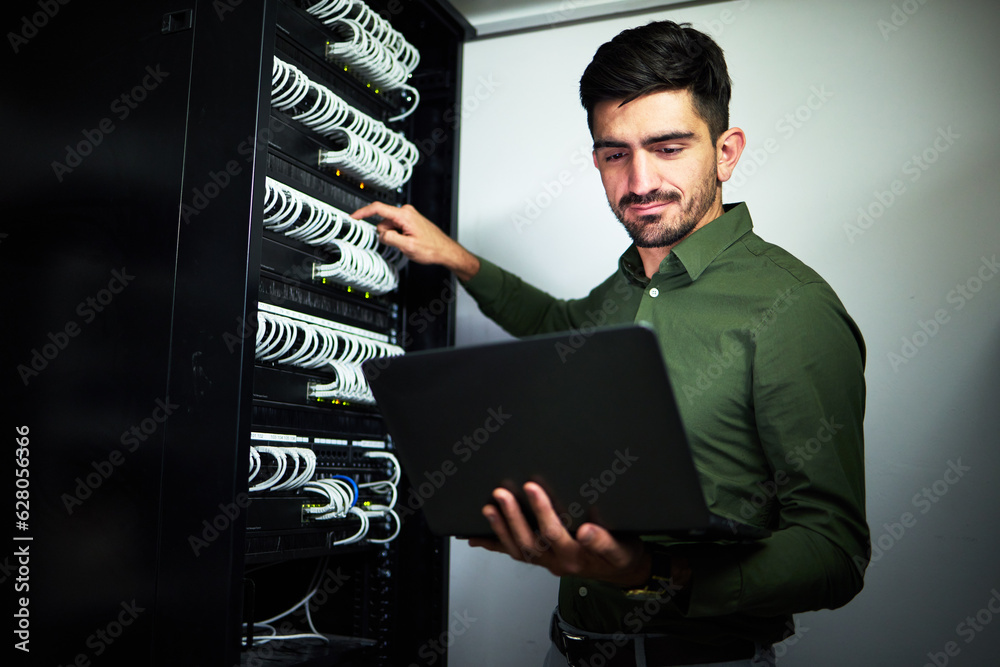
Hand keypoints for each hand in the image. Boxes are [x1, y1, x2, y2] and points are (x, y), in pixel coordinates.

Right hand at [351, 201, 479, 280]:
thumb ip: (390, 239)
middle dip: (386, 234)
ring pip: (389, 227)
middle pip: (383, 222)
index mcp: (404, 215)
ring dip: (394, 237)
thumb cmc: (432, 248)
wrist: (445, 250)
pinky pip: (396, 228)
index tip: (354, 217)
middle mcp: (406, 212)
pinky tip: (410, 242)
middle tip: (401, 244)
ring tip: (408, 244)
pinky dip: (399, 236)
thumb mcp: (408, 247)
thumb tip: (381, 235)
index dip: (363, 213)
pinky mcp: (410, 221)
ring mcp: (409, 216)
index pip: (378, 209)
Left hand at [468, 482, 651, 587]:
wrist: (621, 569)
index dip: (540, 510)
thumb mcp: (621, 548)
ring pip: (519, 549)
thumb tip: (586, 532)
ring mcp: (548, 561)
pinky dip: (496, 545)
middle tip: (502, 493)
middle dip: (513, 517)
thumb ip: (604, 542)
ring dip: (501, 529)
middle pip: (530, 541)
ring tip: (489, 508)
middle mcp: (558, 561)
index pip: (554, 533)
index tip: (531, 488)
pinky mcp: (542, 559)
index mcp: (577, 556)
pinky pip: (515, 553)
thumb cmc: (621, 554)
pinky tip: (479, 537)